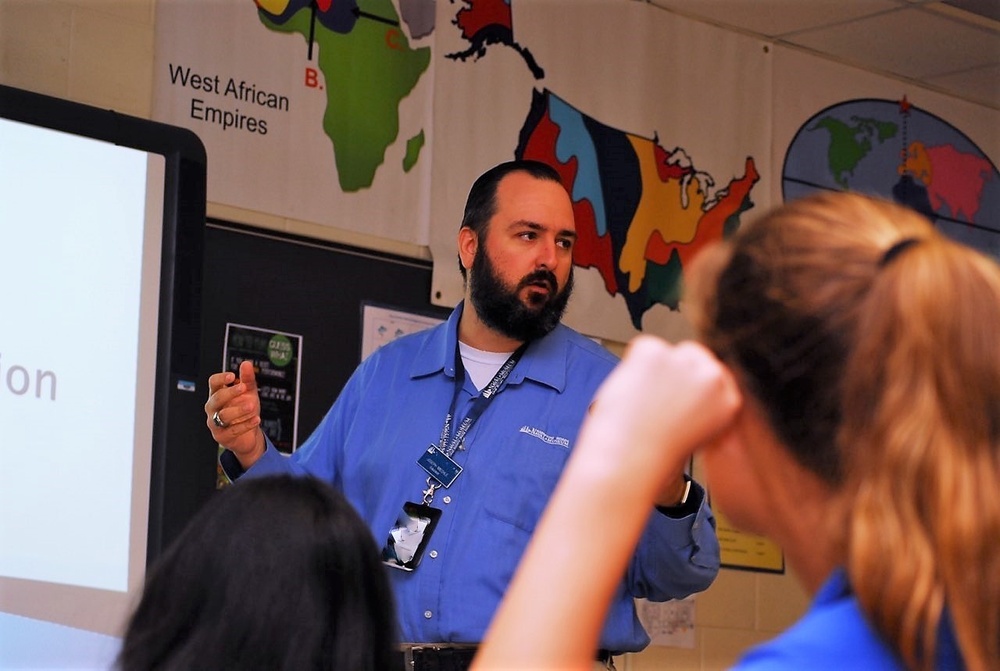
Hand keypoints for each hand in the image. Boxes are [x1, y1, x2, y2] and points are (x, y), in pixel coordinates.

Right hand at [205, 360, 264, 467]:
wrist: (248, 435)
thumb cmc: (244, 411)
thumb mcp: (249, 393)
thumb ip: (247, 379)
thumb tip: (246, 364)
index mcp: (218, 394)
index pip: (213, 383)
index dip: (220, 378)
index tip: (232, 376)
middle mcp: (213, 408)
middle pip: (217, 398)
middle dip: (230, 392)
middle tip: (243, 388)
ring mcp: (215, 423)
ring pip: (224, 415)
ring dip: (238, 409)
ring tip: (252, 405)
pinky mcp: (222, 436)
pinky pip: (233, 430)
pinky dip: (246, 424)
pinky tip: (256, 419)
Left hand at [580, 336, 741, 496]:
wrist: (629, 461)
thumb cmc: (653, 456)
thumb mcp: (696, 432)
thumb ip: (700, 404)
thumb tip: (686, 381)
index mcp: (728, 401)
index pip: (715, 372)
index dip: (690, 382)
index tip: (676, 397)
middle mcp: (713, 377)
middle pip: (693, 353)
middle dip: (674, 370)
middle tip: (653, 399)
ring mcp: (685, 362)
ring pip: (666, 350)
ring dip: (652, 368)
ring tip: (642, 401)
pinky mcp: (655, 351)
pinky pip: (641, 347)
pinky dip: (631, 363)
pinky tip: (632, 390)